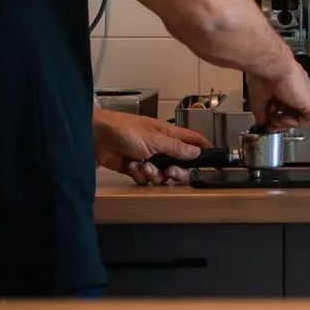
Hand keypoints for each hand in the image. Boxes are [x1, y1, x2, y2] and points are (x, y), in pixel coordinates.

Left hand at [93, 108, 210, 186]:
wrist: (96, 137)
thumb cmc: (127, 131)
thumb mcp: (155, 139)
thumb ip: (176, 148)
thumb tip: (198, 152)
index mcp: (169, 135)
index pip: (192, 140)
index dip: (203, 148)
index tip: (213, 160)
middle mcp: (160, 146)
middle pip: (178, 163)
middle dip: (176, 170)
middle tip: (170, 172)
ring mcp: (147, 157)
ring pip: (161, 173)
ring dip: (153, 173)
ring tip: (143, 167)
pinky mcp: (133, 167)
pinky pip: (144, 178)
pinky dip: (139, 175)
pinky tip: (131, 168)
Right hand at [247, 61, 309, 129]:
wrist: (273, 67)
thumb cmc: (264, 76)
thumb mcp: (259, 99)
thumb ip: (261, 113)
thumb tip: (261, 123)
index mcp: (287, 87)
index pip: (285, 107)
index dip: (276, 118)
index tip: (266, 123)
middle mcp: (298, 92)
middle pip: (293, 113)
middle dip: (280, 122)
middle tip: (270, 125)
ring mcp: (305, 97)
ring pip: (300, 117)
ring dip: (286, 122)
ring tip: (274, 119)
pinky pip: (309, 119)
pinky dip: (295, 122)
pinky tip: (283, 118)